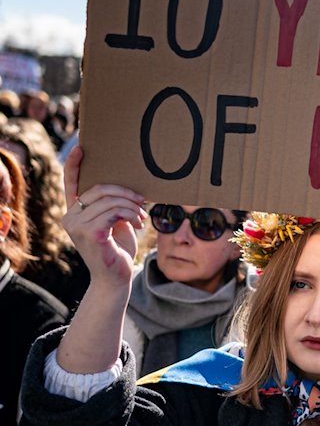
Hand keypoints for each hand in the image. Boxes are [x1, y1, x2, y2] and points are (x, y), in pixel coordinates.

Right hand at [61, 145, 145, 286]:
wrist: (116, 278)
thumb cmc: (118, 250)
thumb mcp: (116, 223)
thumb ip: (113, 206)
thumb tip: (128, 191)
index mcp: (75, 212)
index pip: (70, 183)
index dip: (75, 164)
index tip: (82, 146)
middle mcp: (70, 217)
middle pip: (99, 188)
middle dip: (126, 192)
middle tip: (142, 201)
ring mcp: (77, 226)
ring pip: (110, 200)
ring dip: (132, 206)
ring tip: (142, 216)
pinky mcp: (90, 233)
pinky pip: (114, 212)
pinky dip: (131, 214)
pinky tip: (138, 223)